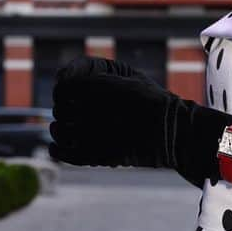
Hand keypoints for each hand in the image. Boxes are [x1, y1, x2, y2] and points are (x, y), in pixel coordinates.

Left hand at [48, 55, 231, 185]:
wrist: (174, 132)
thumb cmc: (153, 101)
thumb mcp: (129, 76)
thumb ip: (99, 74)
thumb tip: (66, 80)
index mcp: (100, 85)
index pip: (62, 86)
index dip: (62, 91)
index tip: (67, 96)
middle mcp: (93, 108)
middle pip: (61, 110)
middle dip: (64, 111)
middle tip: (72, 114)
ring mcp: (94, 133)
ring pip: (61, 132)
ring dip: (59, 131)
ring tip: (63, 129)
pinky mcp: (97, 155)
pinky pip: (65, 154)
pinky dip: (58, 151)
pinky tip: (57, 148)